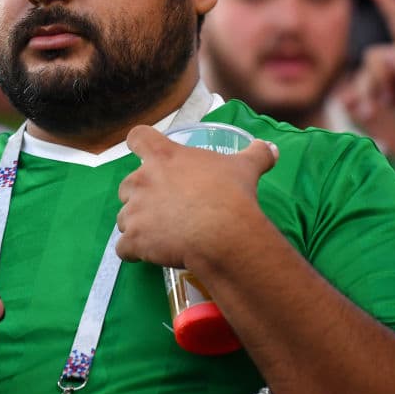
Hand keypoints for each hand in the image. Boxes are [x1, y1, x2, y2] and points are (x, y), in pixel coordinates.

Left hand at [116, 125, 278, 270]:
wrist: (222, 234)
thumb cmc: (231, 195)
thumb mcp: (246, 168)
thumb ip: (256, 154)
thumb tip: (271, 148)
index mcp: (164, 157)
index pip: (138, 137)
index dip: (140, 145)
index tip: (147, 155)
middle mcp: (142, 180)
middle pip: (126, 185)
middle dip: (140, 197)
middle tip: (165, 209)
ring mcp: (134, 211)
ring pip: (124, 218)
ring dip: (138, 226)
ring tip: (162, 236)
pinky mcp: (134, 240)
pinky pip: (123, 248)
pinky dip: (133, 252)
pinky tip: (149, 256)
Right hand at [340, 0, 394, 158]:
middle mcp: (393, 63)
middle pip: (373, 55)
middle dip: (382, 76)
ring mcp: (377, 82)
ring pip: (359, 78)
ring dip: (371, 95)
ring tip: (389, 109)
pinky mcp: (363, 100)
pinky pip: (347, 95)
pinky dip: (354, 104)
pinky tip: (368, 112)